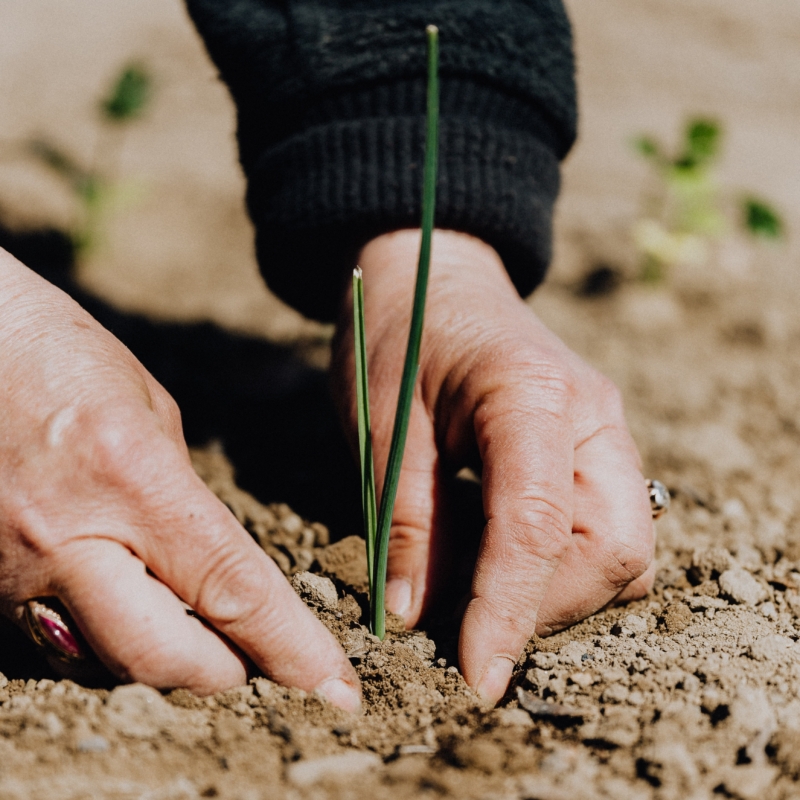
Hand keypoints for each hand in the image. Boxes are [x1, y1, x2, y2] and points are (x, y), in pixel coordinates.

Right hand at [0, 249, 359, 710]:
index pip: (230, 587)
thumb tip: (209, 566)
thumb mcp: (149, 411)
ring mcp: (10, 571)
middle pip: (163, 657)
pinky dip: (104, 641)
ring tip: (195, 630)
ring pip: (105, 663)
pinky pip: (54, 643)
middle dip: (226, 672)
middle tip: (257, 662)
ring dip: (164, 659)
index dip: (291, 647)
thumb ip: (182, 498)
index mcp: (132, 477)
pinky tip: (125, 605)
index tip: (336, 686)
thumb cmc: (60, 355)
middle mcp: (67, 537)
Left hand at [332, 229, 654, 704]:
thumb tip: (416, 618)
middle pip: (612, 550)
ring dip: (554, 592)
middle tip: (466, 624)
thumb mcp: (382, 425)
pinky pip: (604, 531)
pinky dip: (558, 566)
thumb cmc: (396, 335)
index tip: (477, 678)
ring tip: (476, 589)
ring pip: (621, 550)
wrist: (429, 276)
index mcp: (532, 394)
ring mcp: (605, 432)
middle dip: (544, 606)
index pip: (539, 526)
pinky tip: (497, 558)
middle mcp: (592, 416)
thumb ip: (407, 521)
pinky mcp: (595, 450)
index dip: (510, 611)